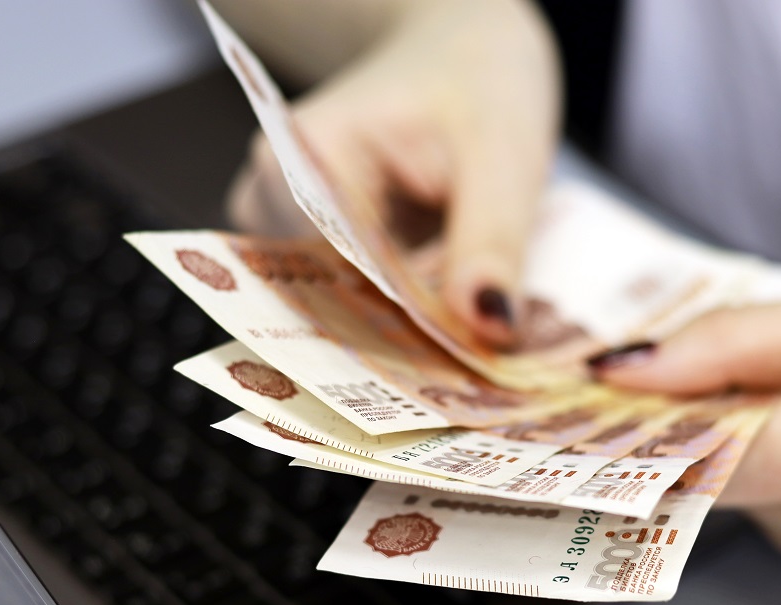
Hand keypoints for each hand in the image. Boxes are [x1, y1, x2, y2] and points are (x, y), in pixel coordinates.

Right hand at [227, 0, 559, 343]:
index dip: (394, 337)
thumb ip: (493, 239)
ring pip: (342, 312)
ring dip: (404, 336)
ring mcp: (287, 223)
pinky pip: (355, 304)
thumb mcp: (505, 151)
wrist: (467, 48)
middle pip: (330, 303)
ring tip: (464, 345)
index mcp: (300, 155)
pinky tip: (444, 323)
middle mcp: (275, 192)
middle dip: (402, 344)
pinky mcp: (316, 247)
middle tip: (473, 375)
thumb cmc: (480, 78)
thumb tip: (491, 325)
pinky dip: (402, 321)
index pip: (334, 277)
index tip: (451, 380)